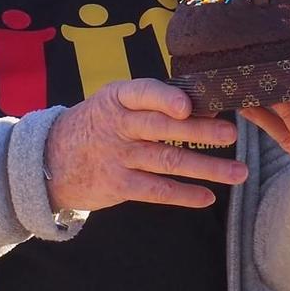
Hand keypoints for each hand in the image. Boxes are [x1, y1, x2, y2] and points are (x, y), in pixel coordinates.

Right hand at [42, 79, 245, 212]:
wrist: (51, 159)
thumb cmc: (98, 124)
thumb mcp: (114, 102)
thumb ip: (150, 101)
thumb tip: (203, 105)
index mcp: (118, 98)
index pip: (143, 93)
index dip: (165, 98)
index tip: (189, 106)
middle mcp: (118, 126)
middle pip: (163, 129)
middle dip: (200, 132)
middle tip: (232, 134)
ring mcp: (117, 157)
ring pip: (168, 162)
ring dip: (207, 168)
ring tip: (239, 173)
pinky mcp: (118, 185)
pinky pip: (156, 190)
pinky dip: (184, 194)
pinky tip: (208, 197)